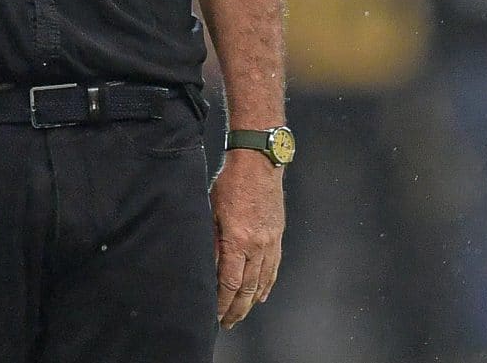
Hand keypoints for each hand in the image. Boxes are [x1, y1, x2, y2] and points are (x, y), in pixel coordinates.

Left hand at [210, 149, 285, 327]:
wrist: (258, 163)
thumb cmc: (231, 182)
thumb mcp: (211, 210)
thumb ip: (212, 241)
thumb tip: (208, 267)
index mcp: (238, 240)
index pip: (230, 282)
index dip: (222, 302)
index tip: (215, 314)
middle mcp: (257, 245)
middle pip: (247, 288)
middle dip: (236, 309)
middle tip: (227, 322)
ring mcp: (270, 242)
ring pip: (262, 281)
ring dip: (251, 301)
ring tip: (241, 314)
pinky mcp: (277, 236)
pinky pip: (273, 267)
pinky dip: (267, 284)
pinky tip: (260, 294)